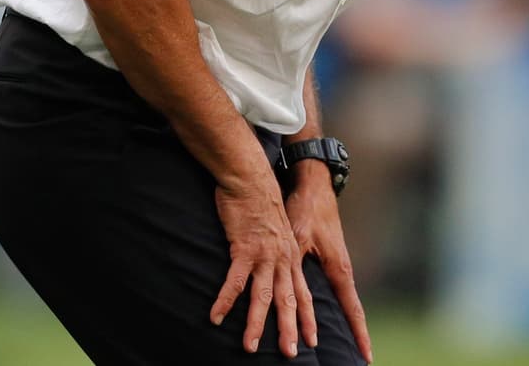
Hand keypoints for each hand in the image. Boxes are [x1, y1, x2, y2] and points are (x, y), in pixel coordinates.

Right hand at [210, 179, 316, 357]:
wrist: (251, 179)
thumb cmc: (261, 205)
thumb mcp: (278, 232)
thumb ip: (279, 253)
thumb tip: (276, 271)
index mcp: (291, 257)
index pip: (303, 293)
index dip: (308, 317)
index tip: (312, 341)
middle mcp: (282, 259)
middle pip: (288, 300)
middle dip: (290, 328)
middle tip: (291, 353)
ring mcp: (264, 255)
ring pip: (262, 295)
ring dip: (256, 322)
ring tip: (250, 347)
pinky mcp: (244, 248)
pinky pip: (234, 280)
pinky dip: (225, 300)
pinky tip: (216, 317)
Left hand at [286, 168, 373, 362]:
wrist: (312, 185)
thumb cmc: (304, 210)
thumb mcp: (298, 238)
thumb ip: (296, 267)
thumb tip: (291, 294)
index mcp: (338, 267)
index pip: (351, 307)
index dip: (358, 333)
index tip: (366, 356)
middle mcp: (341, 268)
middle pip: (351, 309)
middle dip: (356, 334)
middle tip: (360, 359)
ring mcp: (337, 263)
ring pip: (343, 300)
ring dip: (345, 323)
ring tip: (346, 345)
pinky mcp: (329, 257)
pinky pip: (336, 288)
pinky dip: (337, 305)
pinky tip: (329, 314)